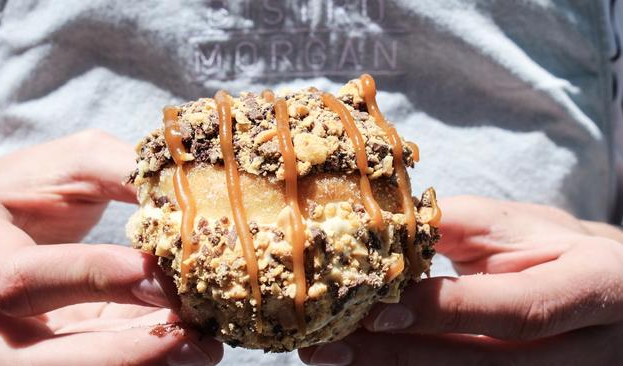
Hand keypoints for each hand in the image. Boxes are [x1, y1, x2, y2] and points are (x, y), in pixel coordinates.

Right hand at [0, 130, 222, 364]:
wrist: (10, 216)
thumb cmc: (36, 185)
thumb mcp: (75, 163)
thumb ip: (125, 171)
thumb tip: (193, 193)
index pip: (20, 278)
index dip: (92, 277)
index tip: (157, 275)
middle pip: (31, 358)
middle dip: (119, 352)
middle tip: (191, 338)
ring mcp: (12, 337)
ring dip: (140, 361)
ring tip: (203, 346)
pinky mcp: (52, 346)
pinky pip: (95, 360)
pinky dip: (144, 354)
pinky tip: (189, 341)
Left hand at [299, 196, 622, 365]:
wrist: (611, 293)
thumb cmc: (560, 250)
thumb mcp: (520, 226)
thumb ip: (458, 226)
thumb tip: (384, 229)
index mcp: (594, 286)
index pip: (516, 310)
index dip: (445, 313)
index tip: (377, 310)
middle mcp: (590, 348)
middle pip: (487, 365)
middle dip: (401, 357)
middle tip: (330, 346)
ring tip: (332, 359)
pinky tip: (367, 365)